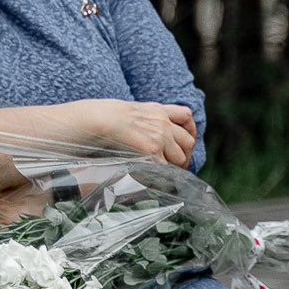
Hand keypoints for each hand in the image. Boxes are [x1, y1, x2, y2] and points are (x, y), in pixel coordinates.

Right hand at [79, 99, 197, 167]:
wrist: (99, 118)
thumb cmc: (104, 115)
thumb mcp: (129, 110)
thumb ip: (141, 119)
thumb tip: (138, 131)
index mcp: (157, 110)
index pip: (186, 116)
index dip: (189, 130)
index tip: (184, 142)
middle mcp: (163, 122)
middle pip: (188, 141)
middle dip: (185, 154)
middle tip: (176, 165)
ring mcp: (160, 136)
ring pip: (181, 156)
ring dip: (175, 167)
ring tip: (165, 175)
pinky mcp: (153, 149)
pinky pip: (167, 167)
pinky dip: (163, 175)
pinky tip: (155, 179)